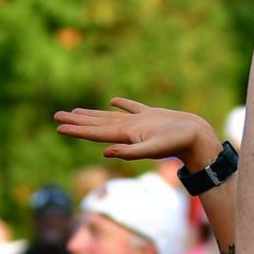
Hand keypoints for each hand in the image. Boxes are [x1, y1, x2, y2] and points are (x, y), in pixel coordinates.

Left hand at [54, 99, 219, 171]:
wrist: (198, 138)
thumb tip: (105, 153)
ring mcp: (139, 122)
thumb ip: (130, 152)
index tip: (58, 127)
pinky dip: (122, 104)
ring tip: (75, 111)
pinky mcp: (152, 115)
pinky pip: (132, 107)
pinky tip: (113, 101)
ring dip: (92, 114)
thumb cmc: (178, 144)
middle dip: (76, 121)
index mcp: (126, 136)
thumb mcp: (153, 149)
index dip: (76, 130)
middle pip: (97, 124)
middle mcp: (128, 130)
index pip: (95, 133)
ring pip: (110, 116)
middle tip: (56, 116)